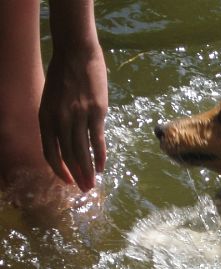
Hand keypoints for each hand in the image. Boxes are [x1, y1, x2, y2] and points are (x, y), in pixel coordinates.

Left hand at [39, 43, 107, 191]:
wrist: (76, 53)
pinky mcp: (96, 112)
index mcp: (45, 117)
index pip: (50, 152)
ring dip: (88, 171)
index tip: (67, 181)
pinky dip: (100, 156)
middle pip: (68, 155)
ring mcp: (78, 116)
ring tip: (93, 183)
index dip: (59, 170)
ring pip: (82, 151)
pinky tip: (101, 167)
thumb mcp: (52, 99)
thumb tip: (67, 142)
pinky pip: (97, 140)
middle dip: (76, 175)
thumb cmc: (64, 75)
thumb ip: (57, 120)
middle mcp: (60, 119)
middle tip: (85, 189)